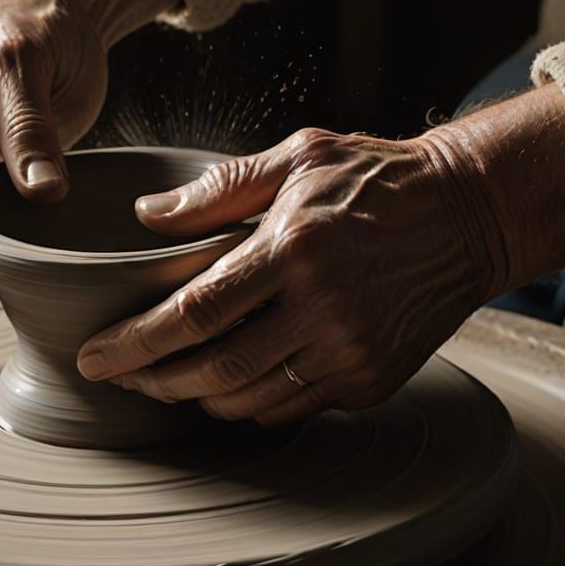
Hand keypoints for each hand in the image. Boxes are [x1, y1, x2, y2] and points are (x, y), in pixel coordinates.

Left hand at [77, 85, 564, 424]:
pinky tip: (228, 382)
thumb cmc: (377, 179)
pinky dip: (249, 402)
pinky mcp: (372, 380)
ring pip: (250, 401)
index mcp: (294, 248)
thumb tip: (148, 216)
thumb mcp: (298, 158)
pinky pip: (291, 407)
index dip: (135, 343)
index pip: (194, 313)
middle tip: (120, 377)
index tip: (94, 358)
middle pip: (214, 372)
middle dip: (154, 381)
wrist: (470, 216)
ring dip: (196, 397)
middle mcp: (323, 309)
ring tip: (166, 380)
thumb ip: (219, 189)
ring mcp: (352, 352)